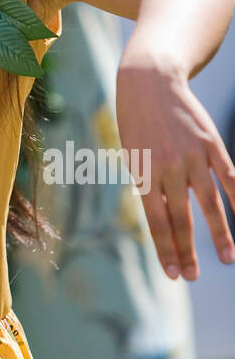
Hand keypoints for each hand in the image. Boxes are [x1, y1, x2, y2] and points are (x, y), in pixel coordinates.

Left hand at [116, 58, 234, 279]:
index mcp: (144, 173)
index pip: (157, 222)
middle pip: (182, 219)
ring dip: (219, 235)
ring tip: (227, 259)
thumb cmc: (136, 123)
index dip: (166, 250)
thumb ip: (150, 187)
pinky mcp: (210, 144)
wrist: (150, 81)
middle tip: (193, 276)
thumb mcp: (133, 156)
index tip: (174, 274)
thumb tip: (167, 221)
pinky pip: (229, 178)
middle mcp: (169, 167)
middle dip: (188, 251)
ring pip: (210, 204)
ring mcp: (193, 156)